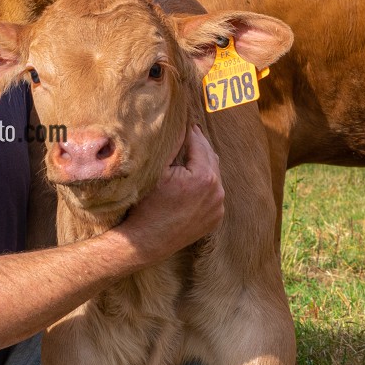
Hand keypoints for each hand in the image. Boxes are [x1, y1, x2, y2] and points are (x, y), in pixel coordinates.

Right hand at [116, 125, 224, 265]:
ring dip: (205, 163)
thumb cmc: (146, 205)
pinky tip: (196, 177)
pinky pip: (214, 194)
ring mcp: (218, 207)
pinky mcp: (215, 218)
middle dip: (200, 144)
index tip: (186, 122)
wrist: (146, 241)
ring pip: (215, 176)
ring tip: (194, 152)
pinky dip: (207, 183)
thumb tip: (181, 127)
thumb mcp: (156, 171)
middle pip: (210, 158)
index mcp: (203, 177)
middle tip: (192, 132)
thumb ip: (172, 147)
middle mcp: (216, 192)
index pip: (199, 144)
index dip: (191, 132)